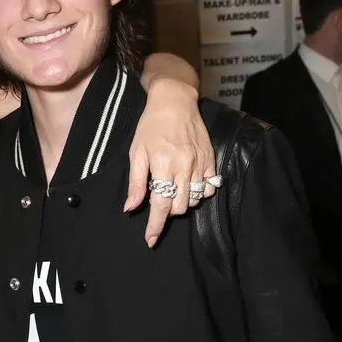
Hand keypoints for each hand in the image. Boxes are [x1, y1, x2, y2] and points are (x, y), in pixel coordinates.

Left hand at [126, 78, 216, 247]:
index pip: (161, 204)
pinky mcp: (211, 159)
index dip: (156, 225)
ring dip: (183, 201)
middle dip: (168, 210)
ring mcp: (200, 163)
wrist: (175, 101)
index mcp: (163, 165)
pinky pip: (210, 188)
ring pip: (195, 199)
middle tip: (160, 198)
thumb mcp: (136, 153)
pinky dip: (200, 193)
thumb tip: (130, 208)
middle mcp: (184, 166)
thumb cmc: (150, 126)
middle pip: (179, 206)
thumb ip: (136, 182)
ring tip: (174, 188)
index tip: (151, 240)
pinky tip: (190, 184)